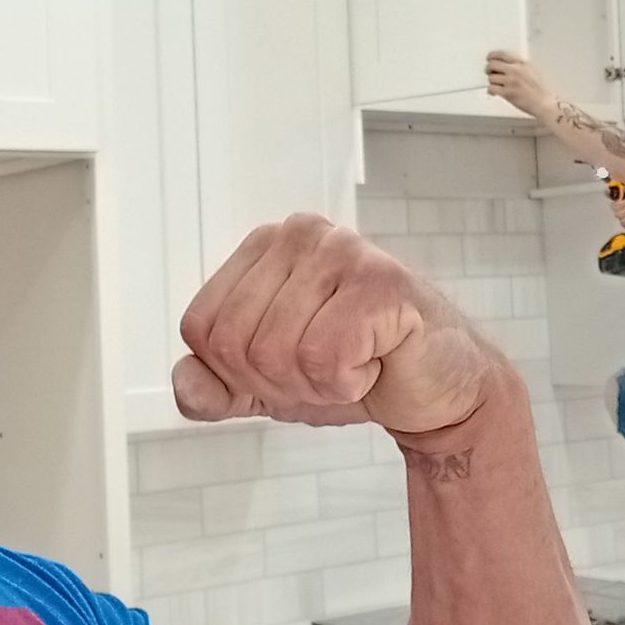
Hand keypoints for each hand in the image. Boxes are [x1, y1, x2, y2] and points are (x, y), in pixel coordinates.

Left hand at [174, 214, 507, 436]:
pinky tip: (377, 363)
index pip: (201, 328)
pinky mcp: (382, 283)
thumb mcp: (267, 385)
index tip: (289, 366)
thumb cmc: (357, 369)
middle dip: (278, 382)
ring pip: (276, 353)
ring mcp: (343, 251)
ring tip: (355, 363)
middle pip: (234, 343)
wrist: (438, 390)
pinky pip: (323, 358)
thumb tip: (186, 384)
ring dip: (317, 385)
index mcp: (263, 246)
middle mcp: (299, 234)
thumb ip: (215, 388)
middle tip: (328, 369)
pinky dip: (349, 383)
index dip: (238, 372)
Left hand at [484, 50, 555, 121]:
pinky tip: (495, 92)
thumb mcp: (531, 71)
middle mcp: (515, 70)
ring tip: (497, 86)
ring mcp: (511, 81)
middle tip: (490, 73)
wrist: (543, 103)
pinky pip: (491, 88)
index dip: (492, 56)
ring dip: (492, 82)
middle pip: (492, 65)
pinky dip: (491, 91)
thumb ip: (519, 66)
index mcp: (521, 63)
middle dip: (489, 69)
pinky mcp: (507, 93)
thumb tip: (505, 64)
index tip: (489, 58)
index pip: (502, 54)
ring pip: (491, 78)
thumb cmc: (539, 90)